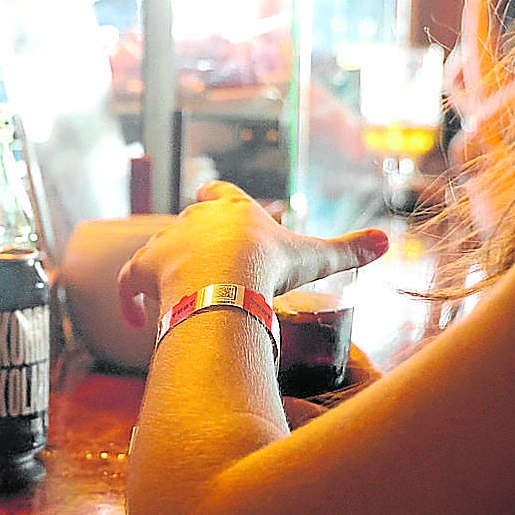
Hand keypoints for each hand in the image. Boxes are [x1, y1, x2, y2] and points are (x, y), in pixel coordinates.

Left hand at [116, 181, 388, 329]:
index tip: (218, 205)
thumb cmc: (271, 265)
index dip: (219, 201)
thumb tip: (387, 242)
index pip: (220, 194)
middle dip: (193, 240)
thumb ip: (348, 250)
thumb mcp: (315, 258)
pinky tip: (134, 320)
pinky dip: (129, 300)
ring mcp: (165, 242)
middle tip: (206, 265)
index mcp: (231, 210)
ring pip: (158, 250)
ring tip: (175, 294)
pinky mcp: (144, 268)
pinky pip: (127, 283)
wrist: (227, 279)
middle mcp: (193, 220)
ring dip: (164, 268)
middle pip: (187, 223)